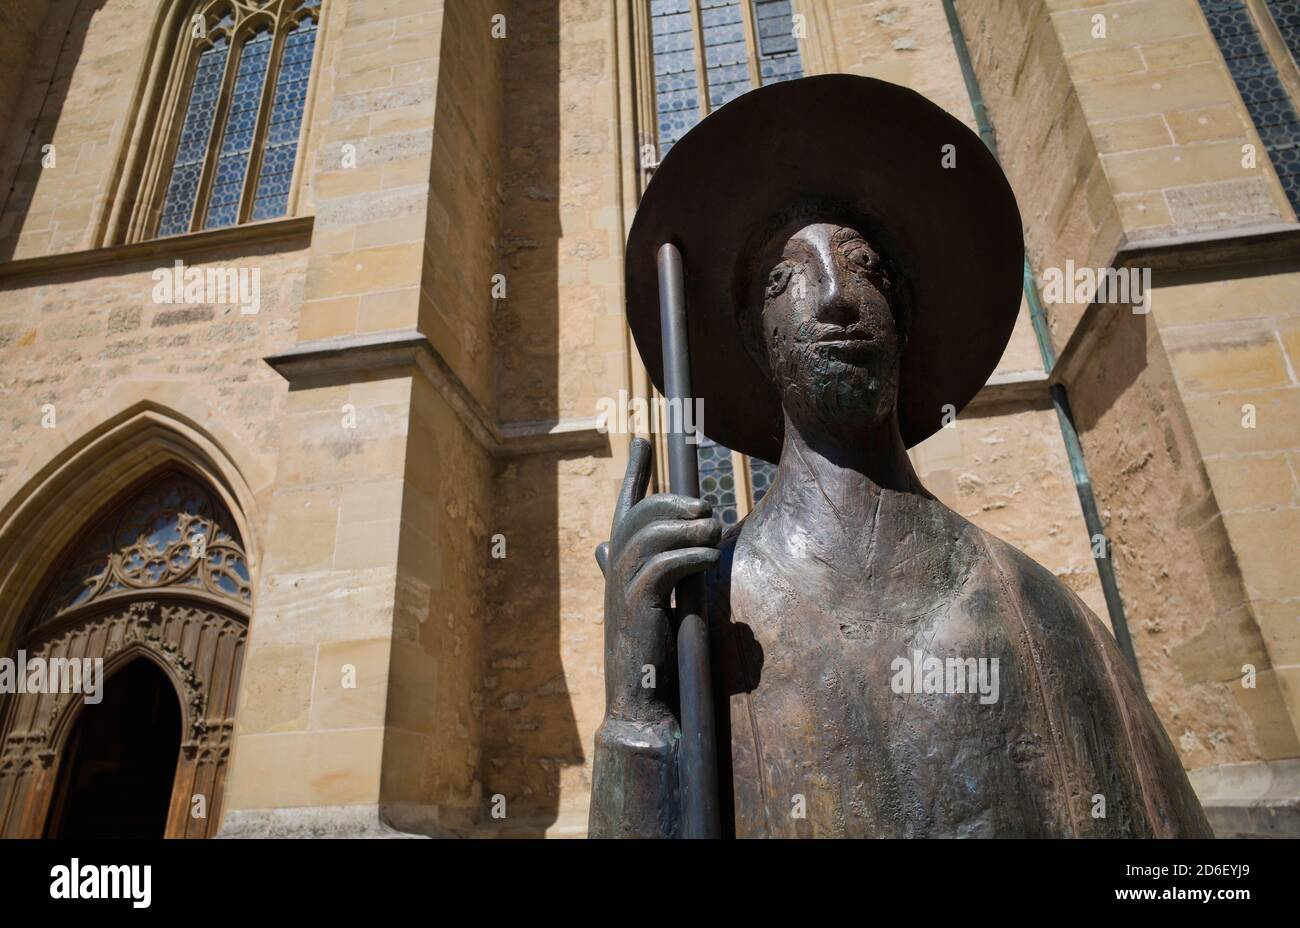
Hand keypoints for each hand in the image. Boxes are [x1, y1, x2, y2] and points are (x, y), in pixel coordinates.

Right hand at [596, 437, 720, 719]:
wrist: (640, 701)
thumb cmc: (653, 654)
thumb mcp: (655, 605)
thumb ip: (658, 575)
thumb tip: (685, 553)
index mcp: (620, 566)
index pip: (624, 508)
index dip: (633, 473)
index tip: (642, 439)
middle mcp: (615, 572)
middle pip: (639, 514)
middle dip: (674, 501)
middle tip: (705, 506)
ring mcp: (622, 589)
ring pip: (650, 536)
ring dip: (688, 527)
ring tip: (715, 530)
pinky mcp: (636, 607)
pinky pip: (663, 566)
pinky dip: (690, 555)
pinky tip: (711, 556)